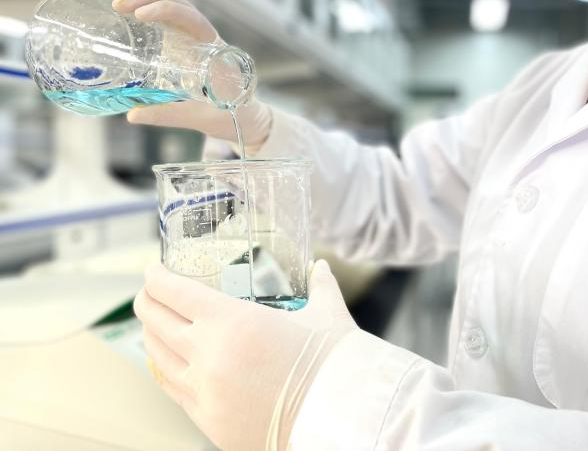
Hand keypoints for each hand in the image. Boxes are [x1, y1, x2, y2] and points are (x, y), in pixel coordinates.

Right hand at [113, 0, 271, 151]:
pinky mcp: (192, 45)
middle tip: (119, 4)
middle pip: (181, 7)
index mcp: (215, 52)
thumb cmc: (231, 118)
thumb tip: (132, 115)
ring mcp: (200, 40)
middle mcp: (208, 40)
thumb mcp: (199, 118)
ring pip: (179, 8)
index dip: (167, 12)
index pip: (192, 20)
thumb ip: (167, 115)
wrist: (248, 119)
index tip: (141, 15)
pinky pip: (180, 17)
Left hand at [134, 260, 357, 450]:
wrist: (339, 419)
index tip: (154, 270)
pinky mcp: (209, 421)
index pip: (174, 292)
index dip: (156, 277)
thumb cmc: (333, 365)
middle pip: (156, 321)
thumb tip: (321, 267)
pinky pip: (174, 391)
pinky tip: (168, 365)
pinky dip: (166, 372)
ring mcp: (204, 391)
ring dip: (151, 336)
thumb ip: (320, 285)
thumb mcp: (327, 314)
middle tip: (149, 293)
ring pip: (158, 358)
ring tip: (155, 326)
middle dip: (147, 301)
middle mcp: (208, 354)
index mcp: (232, 321)